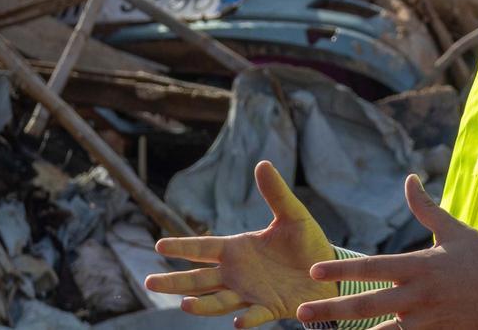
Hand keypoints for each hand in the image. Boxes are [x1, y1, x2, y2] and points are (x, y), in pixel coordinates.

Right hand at [144, 161, 337, 327]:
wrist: (328, 271)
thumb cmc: (307, 243)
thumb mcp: (293, 215)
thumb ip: (276, 193)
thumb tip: (262, 163)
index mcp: (237, 249)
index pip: (202, 248)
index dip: (182, 246)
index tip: (159, 245)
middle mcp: (237, 273)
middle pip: (198, 279)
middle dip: (174, 282)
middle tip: (148, 282)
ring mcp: (250, 292)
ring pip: (217, 301)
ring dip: (201, 305)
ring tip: (185, 305)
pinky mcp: (269, 307)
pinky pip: (254, 315)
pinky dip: (245, 319)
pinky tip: (237, 322)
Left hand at [295, 175, 477, 329]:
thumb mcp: (455, 231)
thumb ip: (426, 208)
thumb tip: (409, 179)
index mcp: (421, 266)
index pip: (373, 268)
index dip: (342, 270)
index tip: (315, 272)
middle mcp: (419, 296)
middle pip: (367, 306)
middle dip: (331, 309)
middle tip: (302, 312)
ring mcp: (427, 321)